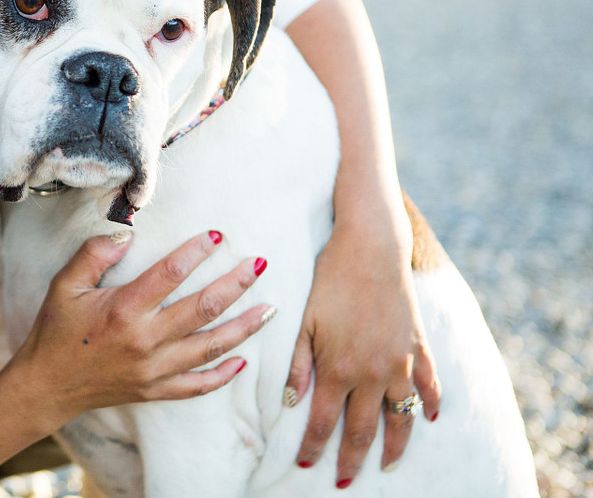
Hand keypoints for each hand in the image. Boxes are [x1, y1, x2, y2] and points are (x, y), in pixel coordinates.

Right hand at [9, 230, 272, 430]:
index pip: (169, 274)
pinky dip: (223, 375)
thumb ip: (94, 255)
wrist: (46, 385)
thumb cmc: (55, 331)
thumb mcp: (63, 285)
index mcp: (123, 311)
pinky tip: (244, 362)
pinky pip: (198, 385)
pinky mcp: (155, 390)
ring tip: (270, 309)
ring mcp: (154, 369)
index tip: (217, 235)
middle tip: (260, 264)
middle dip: (236, 284)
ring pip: (210, 346)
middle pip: (203, 308)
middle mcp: (145, 341)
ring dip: (244, 327)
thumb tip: (127, 233)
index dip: (196, 252)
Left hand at [285, 208, 441, 486]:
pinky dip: (433, 403)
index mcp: (338, 368)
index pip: (324, 421)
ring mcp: (400, 361)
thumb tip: (289, 401)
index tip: (306, 464)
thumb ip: (298, 363)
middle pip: (363, 429)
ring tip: (388, 465)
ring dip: (395, 445)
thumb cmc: (329, 278)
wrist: (370, 248)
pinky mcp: (419, 346)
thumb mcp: (303, 320)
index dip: (315, 446)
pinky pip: (430, 384)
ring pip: (402, 416)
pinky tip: (433, 418)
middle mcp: (371, 372)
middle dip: (351, 458)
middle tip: (343, 481)